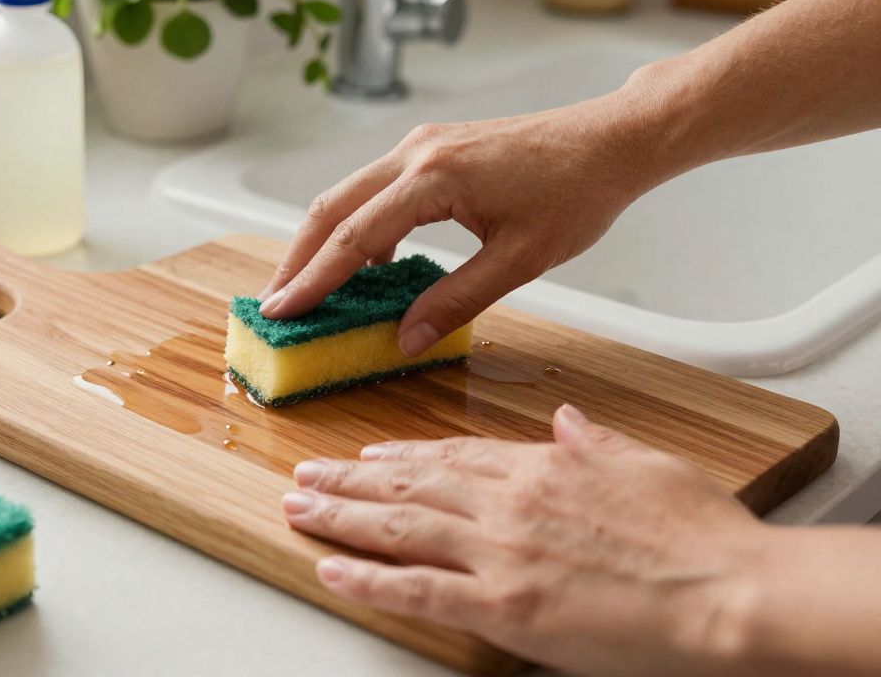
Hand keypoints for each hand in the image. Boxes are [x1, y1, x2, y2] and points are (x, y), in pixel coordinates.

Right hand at [258, 93, 674, 356]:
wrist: (610, 140)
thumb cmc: (577, 192)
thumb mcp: (521, 259)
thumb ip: (457, 300)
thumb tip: (406, 338)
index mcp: (434, 178)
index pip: (354, 236)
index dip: (313, 279)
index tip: (281, 311)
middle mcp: (415, 153)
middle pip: (331, 208)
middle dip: (297, 259)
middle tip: (274, 304)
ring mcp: (420, 145)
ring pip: (346, 194)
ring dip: (320, 241)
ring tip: (306, 288)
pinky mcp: (430, 149)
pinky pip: (374, 189)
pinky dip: (354, 226)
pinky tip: (363, 263)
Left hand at [282, 405, 772, 676]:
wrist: (728, 590)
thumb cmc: (700, 535)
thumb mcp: (648, 465)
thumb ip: (596, 443)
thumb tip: (569, 421)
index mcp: (542, 467)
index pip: (453, 455)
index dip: (403, 456)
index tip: (370, 455)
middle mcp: (508, 504)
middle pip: (411, 485)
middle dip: (351, 480)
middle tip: (307, 475)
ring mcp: (499, 554)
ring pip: (399, 528)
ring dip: (340, 516)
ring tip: (300, 508)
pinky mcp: (501, 606)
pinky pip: (416, 590)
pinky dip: (368, 578)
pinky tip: (332, 567)